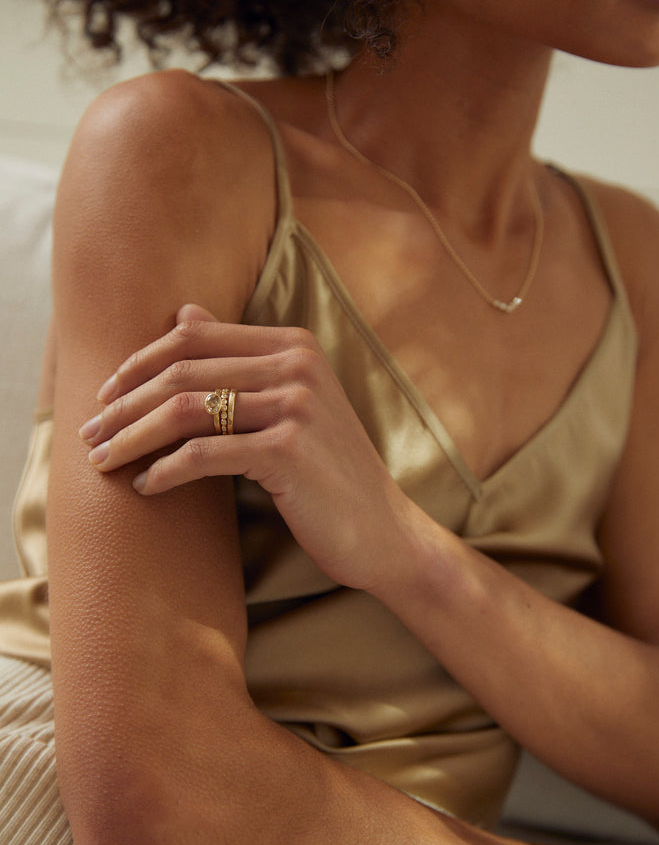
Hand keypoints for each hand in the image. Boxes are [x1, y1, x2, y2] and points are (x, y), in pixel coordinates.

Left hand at [79, 305, 417, 590]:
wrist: (383, 531)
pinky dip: (164, 471)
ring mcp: (296, 406)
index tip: (105, 397)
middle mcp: (296, 366)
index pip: (193, 338)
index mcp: (294, 346)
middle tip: (89, 435)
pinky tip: (145, 487)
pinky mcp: (289, 451)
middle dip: (124, 405)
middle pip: (181, 372)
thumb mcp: (291, 404)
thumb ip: (240, 359)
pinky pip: (203, 455)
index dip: (138, 364)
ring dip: (131, 438)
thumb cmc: (330, 473)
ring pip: (184, 411)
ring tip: (103, 461)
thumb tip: (183, 312)